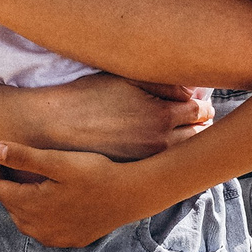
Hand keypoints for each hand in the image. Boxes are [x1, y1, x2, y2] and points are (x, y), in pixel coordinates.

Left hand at [0, 141, 175, 248]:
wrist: (131, 195)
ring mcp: (56, 237)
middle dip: (0, 186)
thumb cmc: (95, 173)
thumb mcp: (58, 161)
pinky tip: (40, 203)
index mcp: (32, 206)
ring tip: (16, 183)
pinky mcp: (71, 240)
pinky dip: (35, 216)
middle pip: (9, 205)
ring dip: (17, 202)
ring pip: (24, 220)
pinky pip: (42, 230)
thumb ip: (23, 157)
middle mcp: (39, 227)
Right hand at [36, 76, 212, 161]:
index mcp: (160, 116)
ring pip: (184, 154)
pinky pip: (163, 165)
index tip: (197, 102)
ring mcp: (147, 162)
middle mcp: (160, 143)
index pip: (200, 110)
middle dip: (199, 124)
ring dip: (186, 142)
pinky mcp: (134, 173)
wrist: (51, 128)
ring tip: (177, 133)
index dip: (201, 104)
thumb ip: (162, 83)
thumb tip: (189, 92)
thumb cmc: (83, 98)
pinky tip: (155, 147)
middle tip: (193, 117)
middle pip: (199, 135)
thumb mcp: (123, 79)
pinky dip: (166, 157)